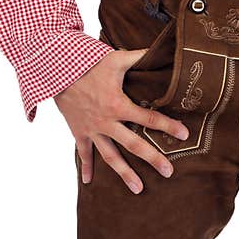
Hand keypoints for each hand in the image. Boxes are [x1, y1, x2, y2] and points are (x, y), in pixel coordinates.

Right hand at [55, 49, 189, 192]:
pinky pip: (83, 153)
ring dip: (124, 174)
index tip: (184, 135)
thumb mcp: (115, 58)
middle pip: (134, 145)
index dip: (168, 126)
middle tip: (169, 172)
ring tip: (138, 189)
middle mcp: (107, 122)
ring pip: (111, 157)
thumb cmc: (86, 62)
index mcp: (118, 105)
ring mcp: (92, 130)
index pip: (149, 118)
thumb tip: (160, 50)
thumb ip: (139, 56)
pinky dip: (86, 168)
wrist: (54, 69)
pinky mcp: (79, 132)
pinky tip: (89, 183)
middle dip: (153, 159)